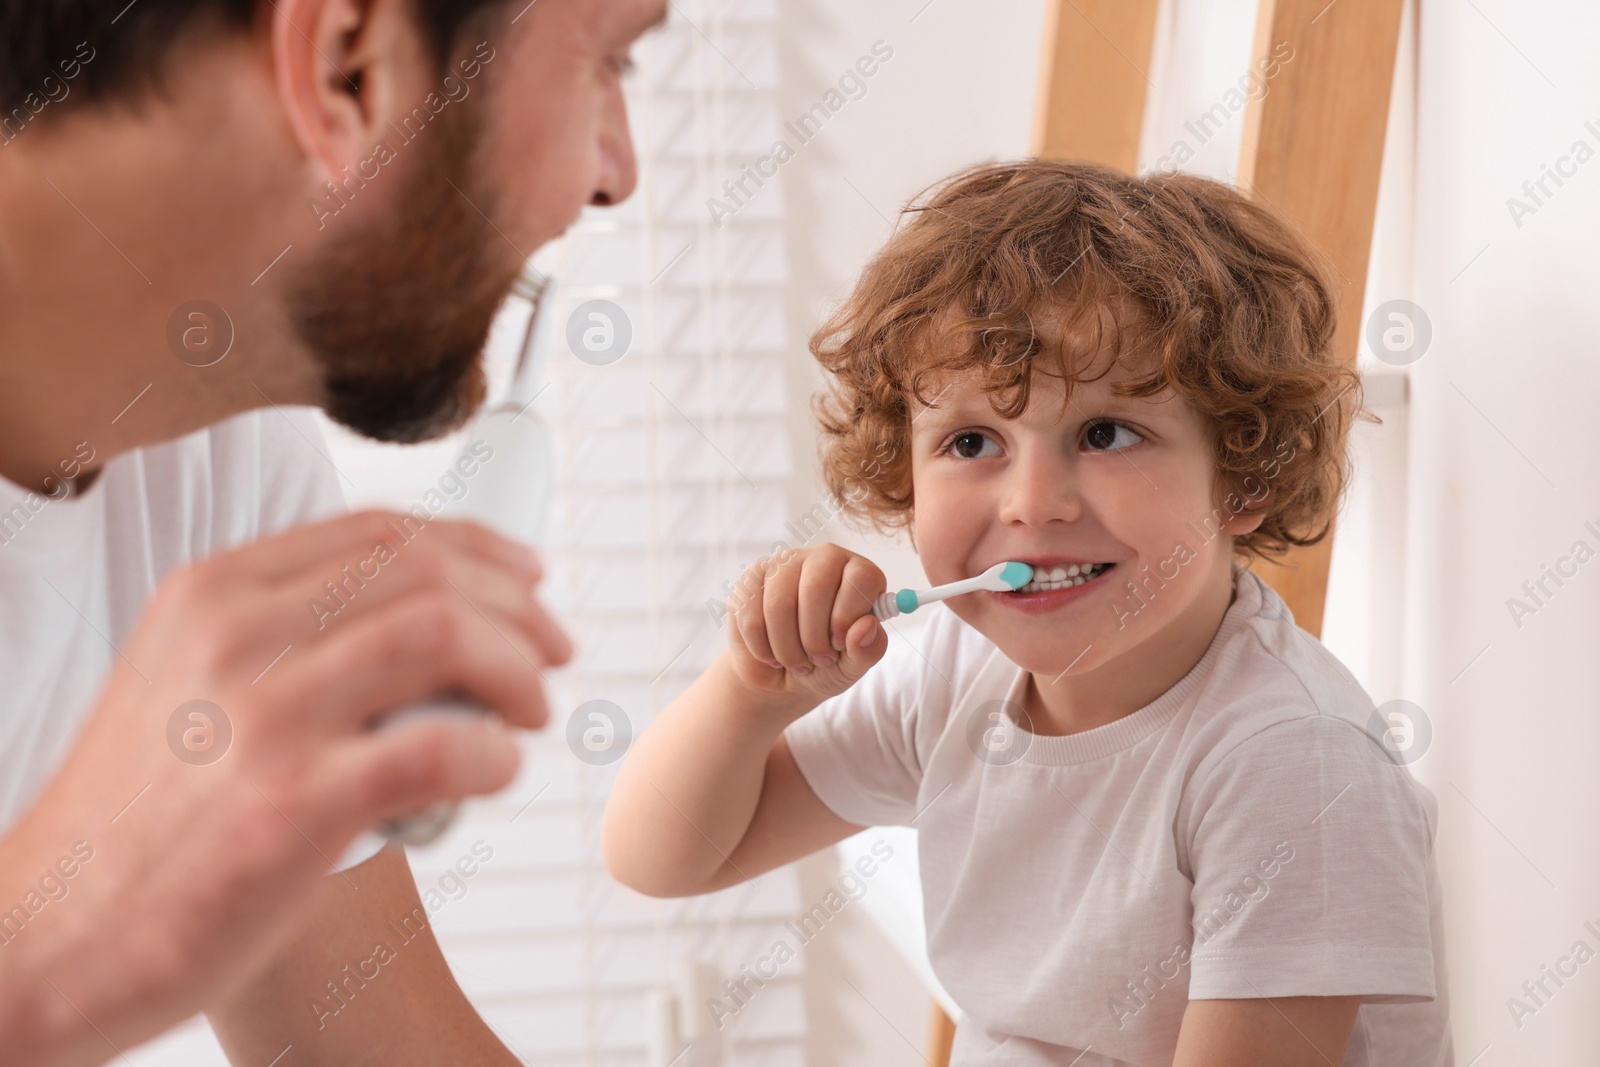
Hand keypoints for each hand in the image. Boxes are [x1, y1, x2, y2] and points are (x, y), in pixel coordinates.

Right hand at [0, 509, 571, 1064]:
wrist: (46, 939)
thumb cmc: (134, 822)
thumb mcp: (183, 683)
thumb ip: (281, 636)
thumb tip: (421, 618)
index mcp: (210, 595)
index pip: (379, 532)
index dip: (477, 548)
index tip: (526, 578)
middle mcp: (234, 636)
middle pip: (427, 574)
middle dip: (517, 608)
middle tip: (551, 651)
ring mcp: (262, 717)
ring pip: (445, 635)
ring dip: (517, 670)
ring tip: (531, 710)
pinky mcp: (292, 806)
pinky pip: (440, 745)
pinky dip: (492, 753)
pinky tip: (494, 770)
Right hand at [724, 543, 887, 710]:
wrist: (782, 676)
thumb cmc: (826, 663)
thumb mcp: (854, 665)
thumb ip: (869, 649)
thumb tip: (867, 626)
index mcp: (857, 572)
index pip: (862, 577)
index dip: (850, 616)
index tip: (840, 643)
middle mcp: (822, 558)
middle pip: (816, 588)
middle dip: (815, 638)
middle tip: (819, 660)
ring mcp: (783, 564)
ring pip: (780, 605)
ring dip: (788, 649)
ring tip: (797, 662)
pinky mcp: (749, 580)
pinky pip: (751, 617)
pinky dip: (763, 649)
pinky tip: (771, 656)